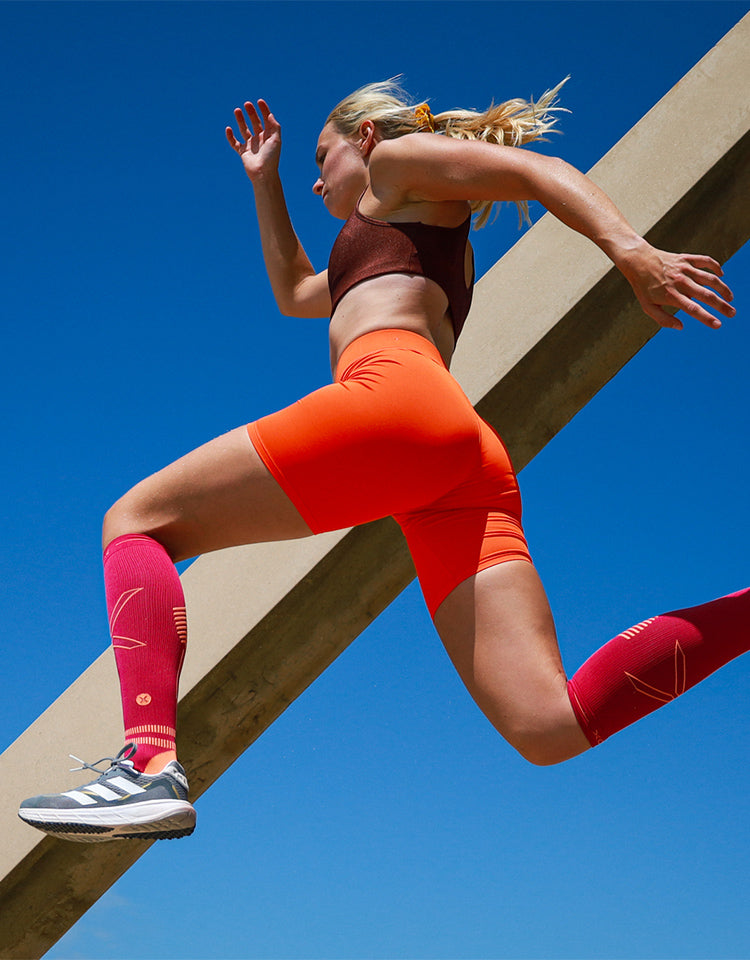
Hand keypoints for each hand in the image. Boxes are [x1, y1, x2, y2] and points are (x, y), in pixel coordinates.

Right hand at [225, 99, 280, 181]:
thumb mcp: (276, 140)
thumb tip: (270, 114)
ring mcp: (251, 146)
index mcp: (269, 136)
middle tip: (247, 104)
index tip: (259, 101)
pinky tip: (228, 129)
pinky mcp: (243, 152)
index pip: (266, 120)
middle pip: (255, 123)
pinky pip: (234, 143)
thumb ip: (274, 126)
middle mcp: (260, 140)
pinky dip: (230, 136)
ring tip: (237, 110)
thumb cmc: (271, 158)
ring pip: (244, 130)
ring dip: (240, 120)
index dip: (264, 110)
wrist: (263, 174)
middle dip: (251, 113)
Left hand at [618, 242, 734, 329]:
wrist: (637, 261)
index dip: (707, 318)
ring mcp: (684, 269)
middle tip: (732, 313)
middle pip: (706, 295)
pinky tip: (721, 275)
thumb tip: (681, 327)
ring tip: (730, 298)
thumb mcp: (647, 307)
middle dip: (722, 306)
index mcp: (671, 295)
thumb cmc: (643, 287)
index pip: (693, 309)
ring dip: (723, 289)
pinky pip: (705, 261)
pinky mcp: (686, 258)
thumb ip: (663, 319)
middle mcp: (680, 282)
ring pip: (710, 279)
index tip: (718, 324)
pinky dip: (716, 266)